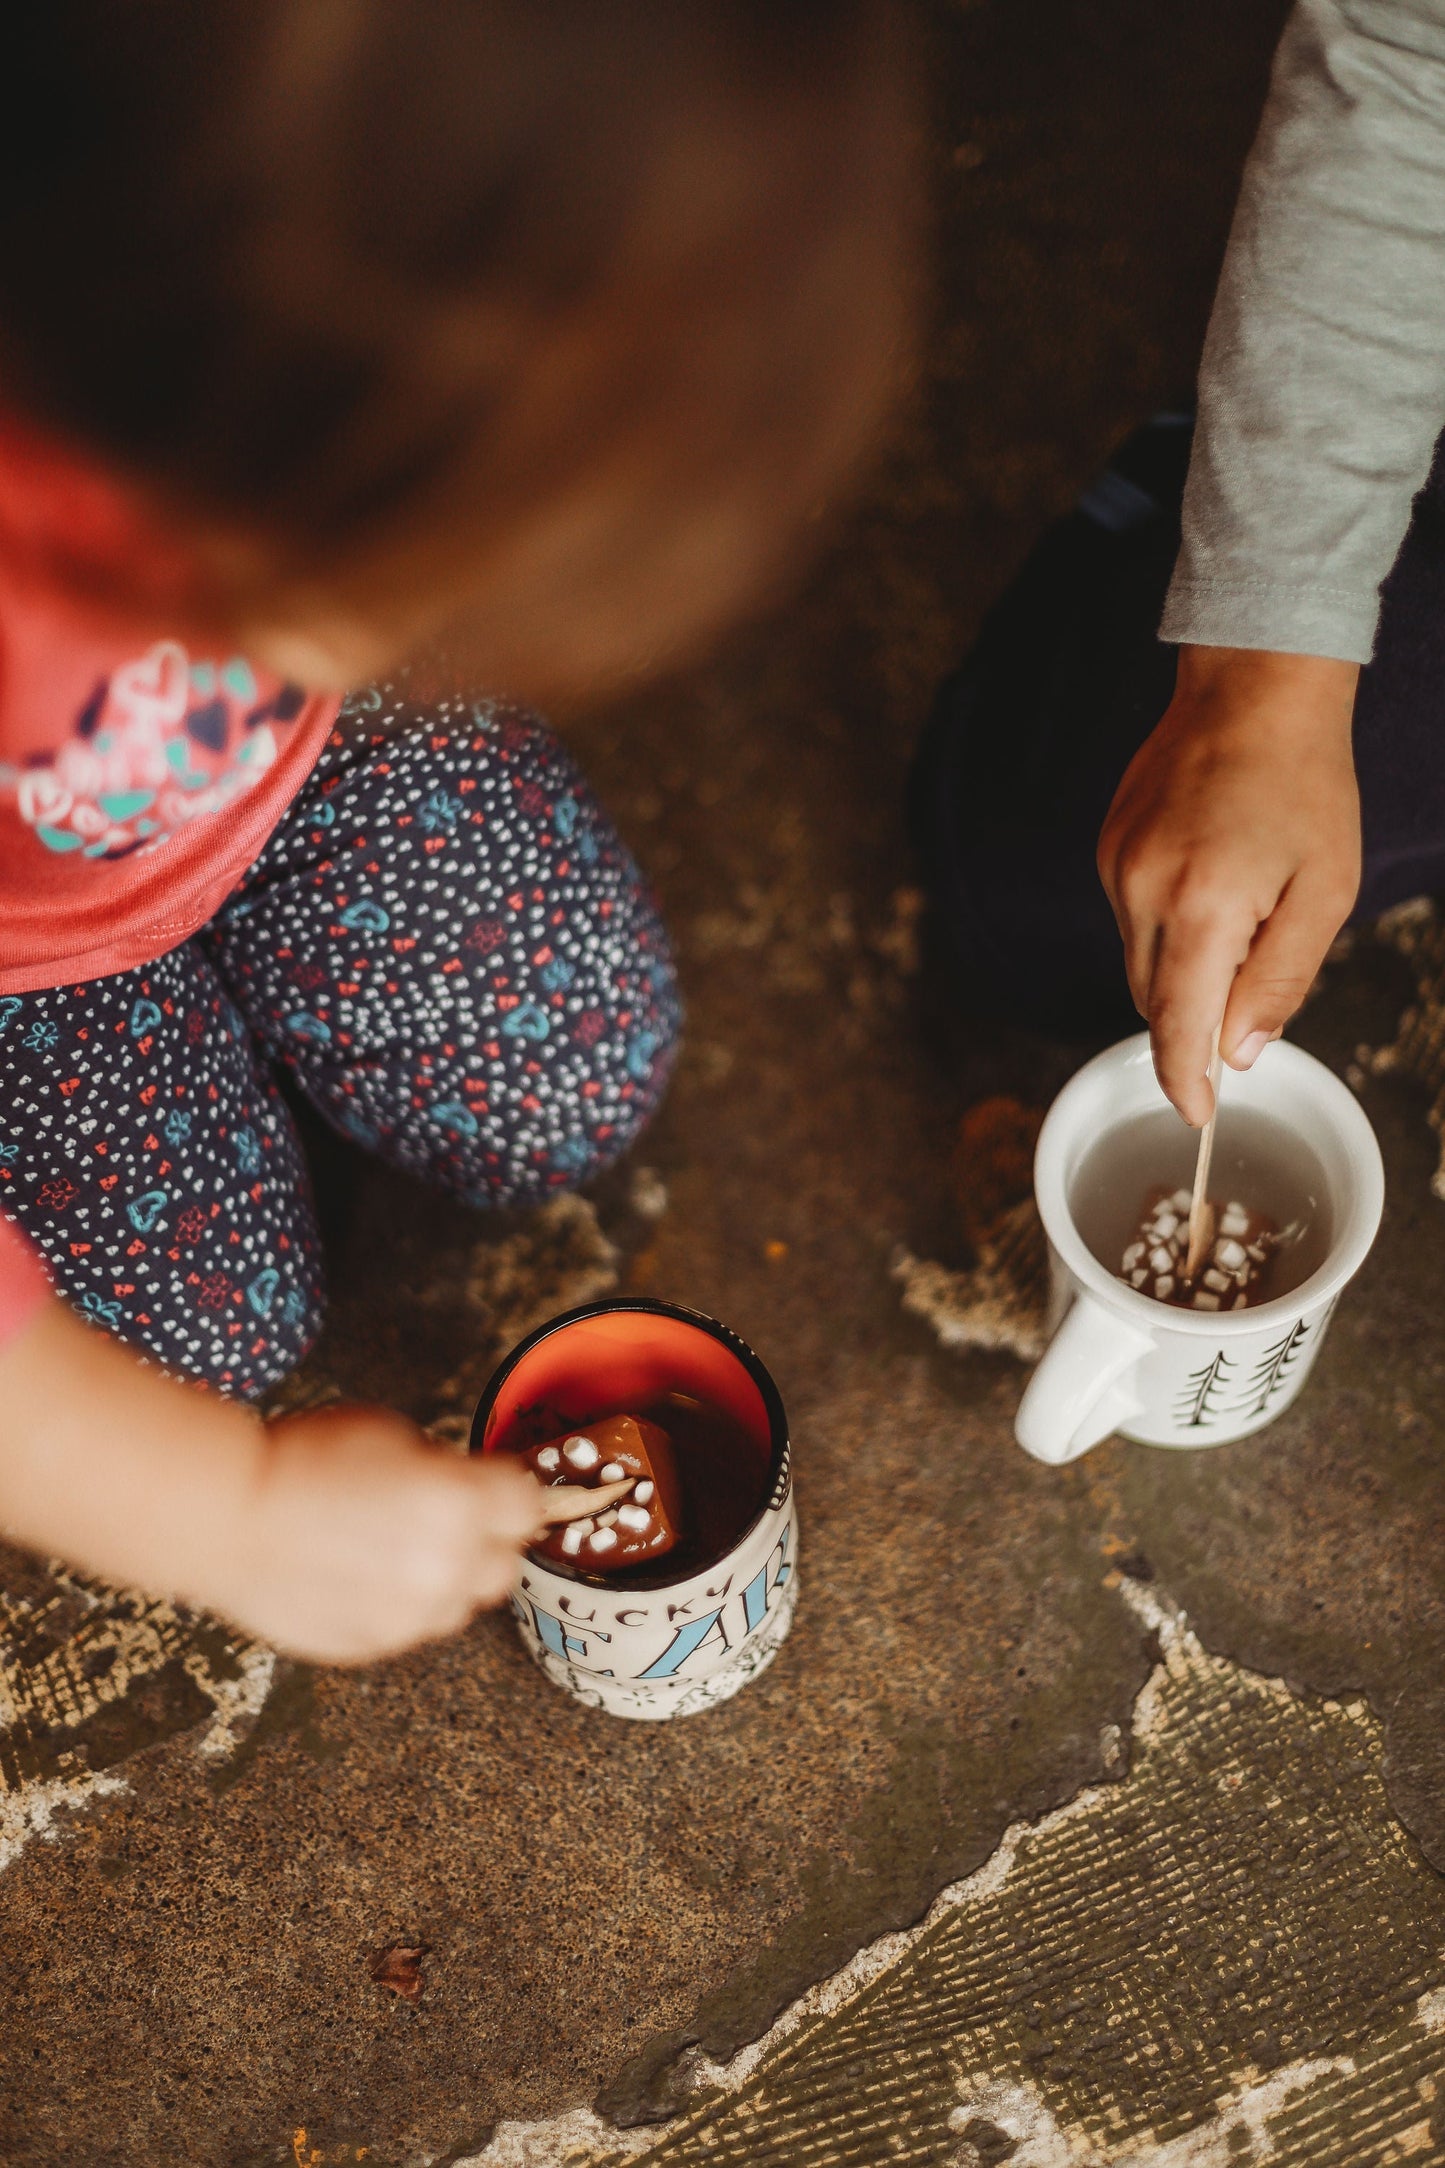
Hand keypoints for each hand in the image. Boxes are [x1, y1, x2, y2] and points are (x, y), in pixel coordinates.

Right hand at [0, 1299, 543, 1667]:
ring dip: (444, 1579)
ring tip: (392, 1549)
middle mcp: (448, 1568)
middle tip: (443, 1518)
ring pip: (459, 1604)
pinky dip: (399, 1605)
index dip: (507, 1491)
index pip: (529, 1506)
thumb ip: (444, 1466)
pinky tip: (359, 1576)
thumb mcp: (390, 1432)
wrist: (225, 1515)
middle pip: (504, 1564)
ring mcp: (410, 1616)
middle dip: (484, 1541)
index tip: (492, 1486)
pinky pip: (411, 1628)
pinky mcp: (374, 1646)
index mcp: (462, 1505)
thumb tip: (466, 1484)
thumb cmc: (300, 1460)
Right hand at [1097, 645, 1360, 1124]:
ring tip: (1242, 916)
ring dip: (1184, 972)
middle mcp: (1142, 893)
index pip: (1178, 1027)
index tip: (1197, 1116)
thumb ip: (1280, 980)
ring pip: (1140, 962)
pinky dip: (1168, 927)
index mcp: (1203, 909)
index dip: (1186, 1081)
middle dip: (1193, 1024)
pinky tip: (1212, 883)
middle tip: (1247, 1002)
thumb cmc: (1304, 784)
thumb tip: (1239, 1052)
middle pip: (1154, 1001)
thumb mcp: (1324, 892)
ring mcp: (1115, 868)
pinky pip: (1131, 919)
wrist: (1253, 687)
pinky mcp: (1107, 850)